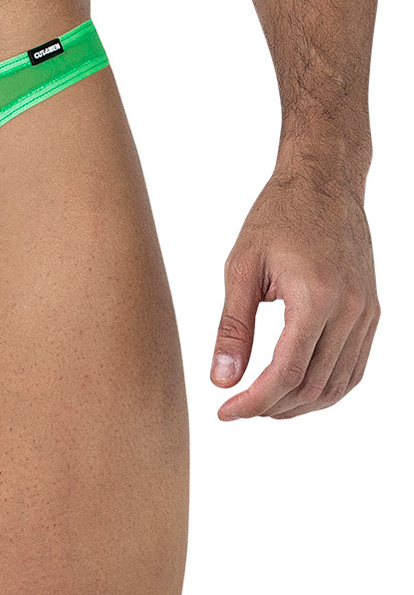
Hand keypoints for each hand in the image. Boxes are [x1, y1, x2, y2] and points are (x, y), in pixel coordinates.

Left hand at [211, 168, 378, 419]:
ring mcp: (366, 314)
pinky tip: (297, 389)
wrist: (324, 182)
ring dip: (299, 405)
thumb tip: (221, 380)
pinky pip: (354, 368)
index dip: (253, 402)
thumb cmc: (278, 216)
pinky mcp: (372, 312)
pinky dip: (327, 388)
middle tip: (238, 408)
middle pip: (311, 386)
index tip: (225, 412)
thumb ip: (232, 327)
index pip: (284, 374)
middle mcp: (349, 311)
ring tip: (263, 404)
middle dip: (272, 407)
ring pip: (337, 385)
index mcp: (315, 298)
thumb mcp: (242, 267)